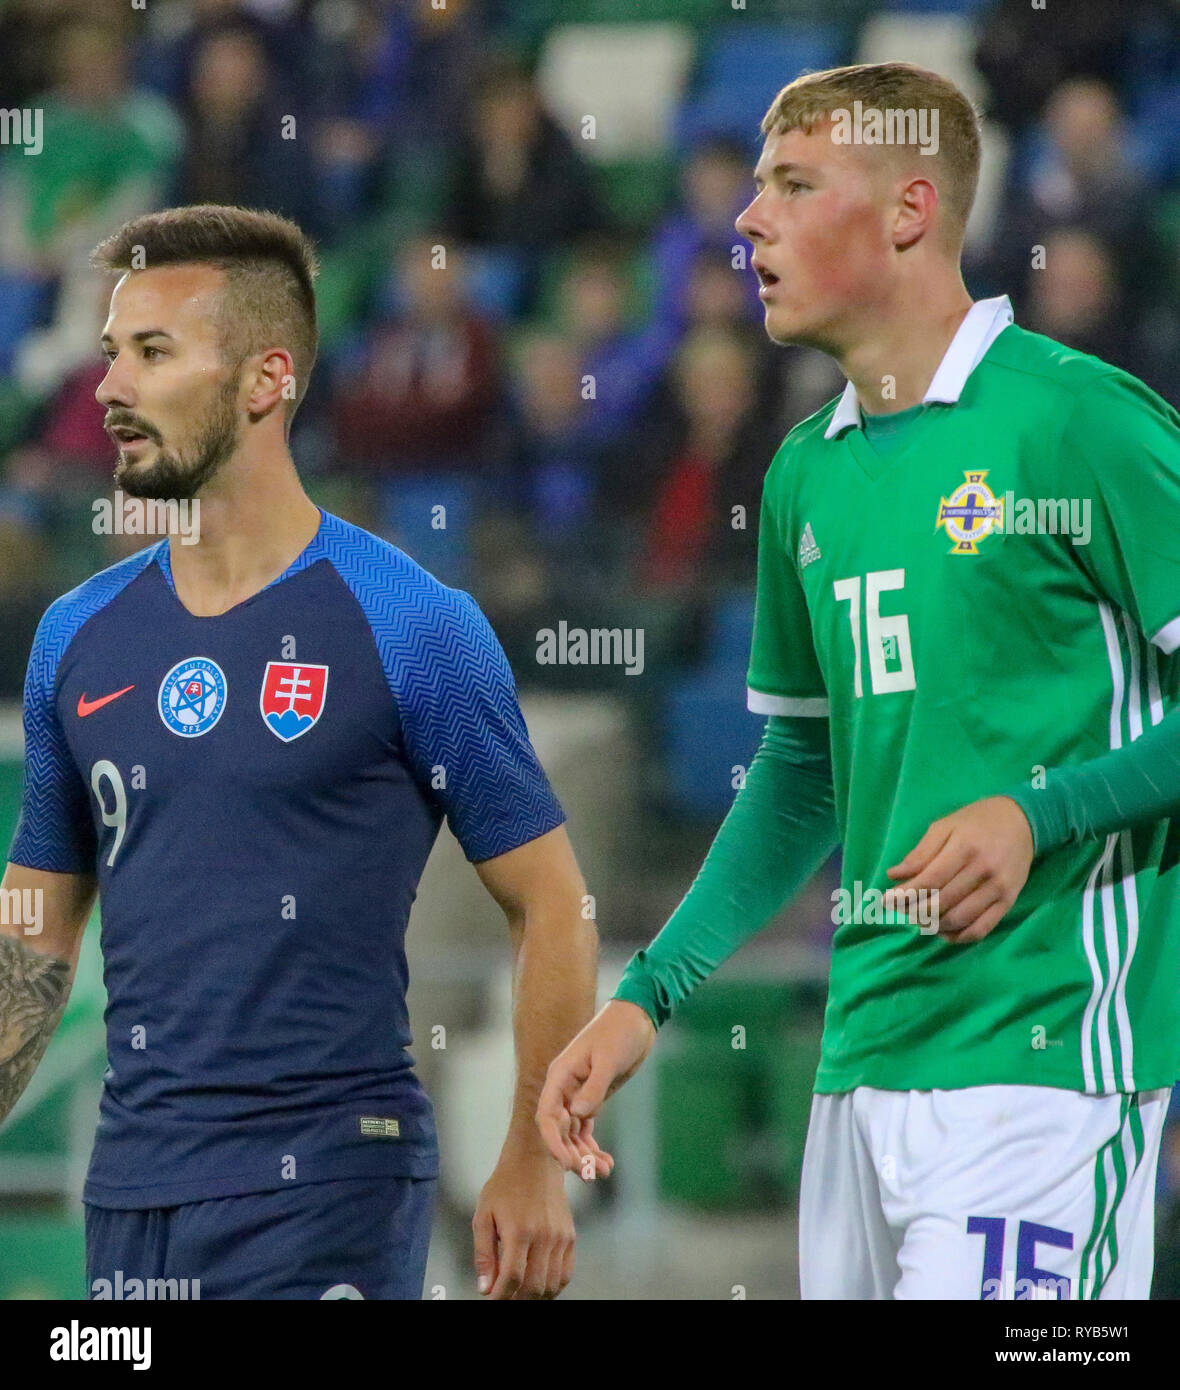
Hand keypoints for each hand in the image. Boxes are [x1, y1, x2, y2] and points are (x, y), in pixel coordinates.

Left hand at [472, 1151, 574, 1298]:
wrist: (535, 1161)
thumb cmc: (505, 1186)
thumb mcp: (483, 1215)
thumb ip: (484, 1254)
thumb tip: (485, 1287)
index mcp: (519, 1231)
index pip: (513, 1278)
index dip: (501, 1297)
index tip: (492, 1301)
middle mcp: (543, 1236)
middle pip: (534, 1286)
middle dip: (517, 1300)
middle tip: (505, 1298)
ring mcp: (560, 1238)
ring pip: (551, 1284)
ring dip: (535, 1296)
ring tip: (520, 1295)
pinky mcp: (570, 1237)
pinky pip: (566, 1273)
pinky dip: (553, 1287)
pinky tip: (540, 1287)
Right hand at [535, 998, 655, 1174]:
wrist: (636, 1018)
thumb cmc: (619, 1032)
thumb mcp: (608, 1059)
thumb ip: (593, 1087)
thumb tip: (578, 1115)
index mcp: (560, 1076)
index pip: (547, 1116)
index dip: (553, 1142)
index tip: (567, 1164)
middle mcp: (564, 1088)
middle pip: (559, 1131)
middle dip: (572, 1155)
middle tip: (592, 1174)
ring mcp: (578, 1095)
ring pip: (573, 1134)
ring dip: (585, 1155)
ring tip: (605, 1172)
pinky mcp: (593, 1099)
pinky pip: (587, 1129)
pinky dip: (594, 1147)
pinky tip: (607, 1162)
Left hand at [883, 795, 1033, 943]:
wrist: (1022, 821)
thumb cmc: (976, 821)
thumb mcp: (945, 826)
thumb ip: (920, 853)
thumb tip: (894, 876)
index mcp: (965, 847)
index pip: (930, 880)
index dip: (906, 894)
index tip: (886, 901)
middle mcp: (983, 870)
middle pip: (942, 902)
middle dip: (915, 911)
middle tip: (900, 912)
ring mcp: (998, 888)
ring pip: (960, 919)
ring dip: (933, 925)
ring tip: (918, 921)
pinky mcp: (1009, 902)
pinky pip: (982, 929)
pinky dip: (959, 936)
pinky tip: (942, 932)